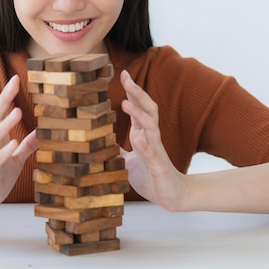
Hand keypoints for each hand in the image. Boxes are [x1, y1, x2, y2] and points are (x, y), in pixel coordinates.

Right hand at [0, 75, 37, 220]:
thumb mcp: (14, 161)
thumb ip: (25, 147)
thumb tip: (40, 133)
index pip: (0, 113)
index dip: (7, 96)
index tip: (16, 78)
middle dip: (4, 99)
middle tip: (14, 82)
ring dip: (6, 124)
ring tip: (18, 111)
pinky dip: (4, 151)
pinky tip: (14, 144)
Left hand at [120, 70, 186, 210]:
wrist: (171, 195)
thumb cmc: (149, 174)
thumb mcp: (126, 160)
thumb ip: (115, 149)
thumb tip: (97, 142)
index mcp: (143, 133)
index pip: (139, 106)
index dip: (132, 90)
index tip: (123, 73)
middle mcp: (150, 137)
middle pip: (147, 109)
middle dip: (138, 93)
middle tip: (127, 77)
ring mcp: (156, 150)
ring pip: (151, 127)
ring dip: (139, 114)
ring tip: (126, 103)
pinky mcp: (159, 166)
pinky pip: (153, 154)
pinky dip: (145, 146)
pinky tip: (137, 139)